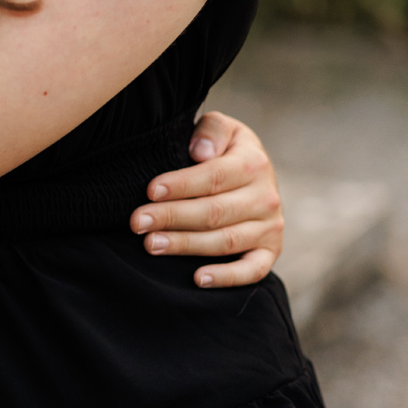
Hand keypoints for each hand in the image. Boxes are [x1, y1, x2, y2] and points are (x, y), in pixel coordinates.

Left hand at [131, 110, 281, 287]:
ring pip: (226, 241)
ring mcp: (270, 227)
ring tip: (151, 245)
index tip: (150, 191)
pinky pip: (253, 270)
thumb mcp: (221, 128)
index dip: (181, 185)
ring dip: (186, 245)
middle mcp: (266, 197)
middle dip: (172, 217)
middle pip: (215, 212)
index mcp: (254, 164)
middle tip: (137, 222)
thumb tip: (200, 151)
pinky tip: (197, 279)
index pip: (215, 177)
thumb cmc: (223, 150)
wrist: (251, 174)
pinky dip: (227, 277)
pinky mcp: (270, 251)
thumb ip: (212, 130)